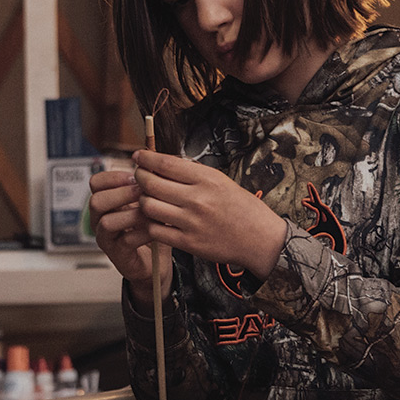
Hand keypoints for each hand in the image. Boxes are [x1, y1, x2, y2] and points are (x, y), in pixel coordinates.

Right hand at [88, 168, 172, 310]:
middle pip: (96, 201)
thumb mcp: (150, 202)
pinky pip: (124, 240)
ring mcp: (107, 237)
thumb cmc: (152, 227)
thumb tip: (157, 163)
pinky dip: (141, 232)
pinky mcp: (118, 254)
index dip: (114, 176)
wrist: (156, 261)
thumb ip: (149, 185)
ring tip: (149, 211)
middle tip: (142, 192)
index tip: (135, 174)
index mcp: (108, 202)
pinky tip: (155, 228)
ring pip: (106, 221)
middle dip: (121, 193)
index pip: (96, 182)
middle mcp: (101, 219)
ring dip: (131, 213)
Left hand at [132, 150, 287, 279]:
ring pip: (149, 206)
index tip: (139, 156)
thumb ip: (193, 173)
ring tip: (148, 198)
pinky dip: (150, 223)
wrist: (260, 239)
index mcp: (207, 179)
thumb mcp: (222, 181)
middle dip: (140, 177)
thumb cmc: (243, 209)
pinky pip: (155, 230)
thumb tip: (164, 163)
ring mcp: (191, 222)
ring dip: (143, 201)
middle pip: (151, 183)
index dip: (146, 158)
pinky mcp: (188, 243)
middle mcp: (197, 199)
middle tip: (140, 176)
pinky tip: (155, 219)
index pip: (165, 164)